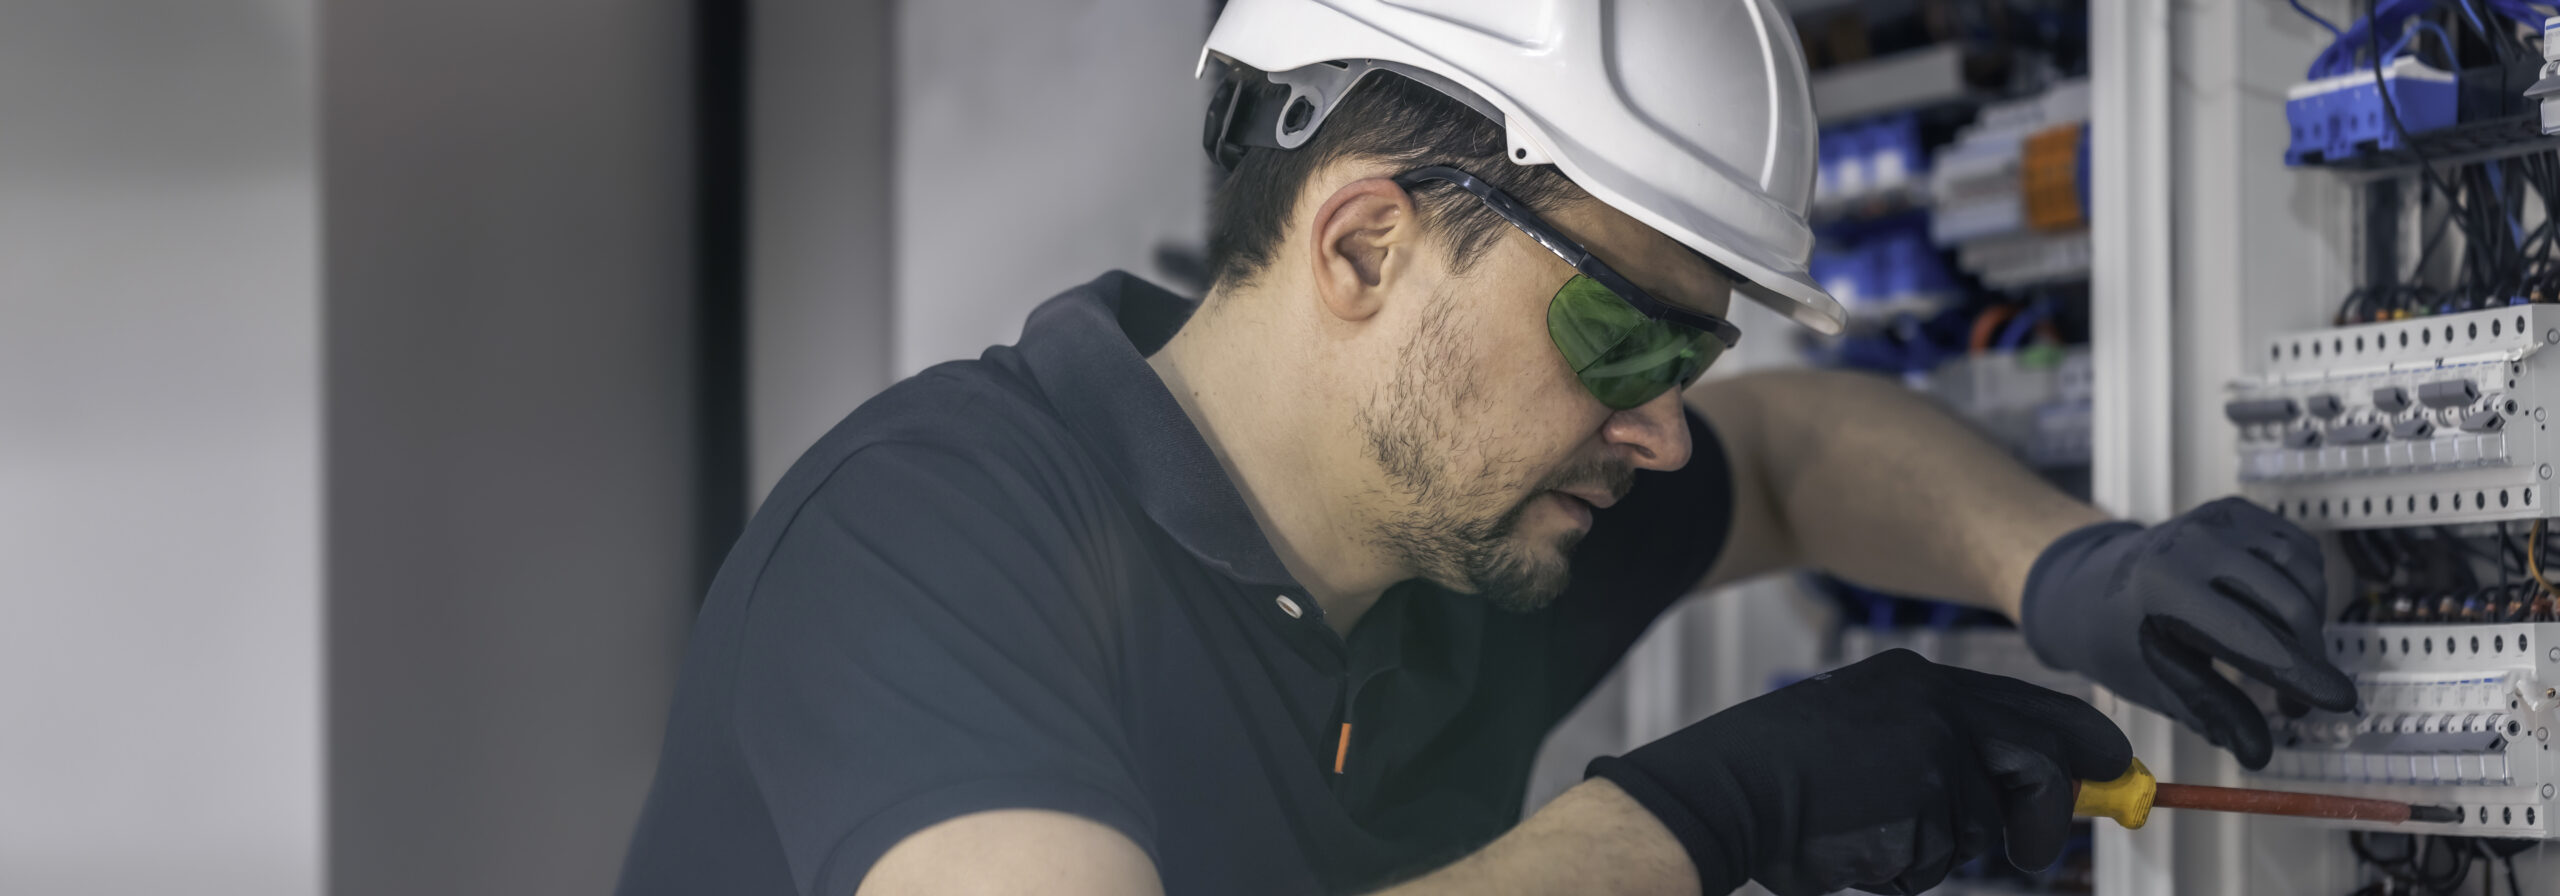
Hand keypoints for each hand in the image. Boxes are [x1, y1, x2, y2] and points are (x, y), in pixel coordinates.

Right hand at [1586, 649, 2129, 895]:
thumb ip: (1944, 745)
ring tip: (1870, 832)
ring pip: (1981, 827)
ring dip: (1938, 850)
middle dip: (2053, 813)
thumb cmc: (1784, 771)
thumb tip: (2032, 790)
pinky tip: (1855, 845)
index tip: (2114, 769)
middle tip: (2039, 851)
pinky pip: (1941, 860)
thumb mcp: (1869, 729)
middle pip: (2041, 760)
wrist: (1723, 788)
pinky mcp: (1923, 804)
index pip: (2030, 707)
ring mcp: (1932, 754)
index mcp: (1920, 680)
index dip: (2081, 743)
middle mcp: (1936, 707)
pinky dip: (1905, 869)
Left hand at [2018, 496, 2358, 768]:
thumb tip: (2261, 755)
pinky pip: (2301, 552)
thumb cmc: (2121, 640)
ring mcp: (2216, 519)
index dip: (2302, 673)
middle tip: (2292, 704)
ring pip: (2307, 577)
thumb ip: (2212, 713)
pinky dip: (2305, 589)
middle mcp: (2194, 543)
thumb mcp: (2158, 682)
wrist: (2088, 583)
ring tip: (2280, 659)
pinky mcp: (2235, 509)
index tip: (2343, 702)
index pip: (2251, 636)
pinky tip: (2277, 615)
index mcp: (2164, 588)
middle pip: (2291, 607)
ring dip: (2309, 627)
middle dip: (2307, 661)